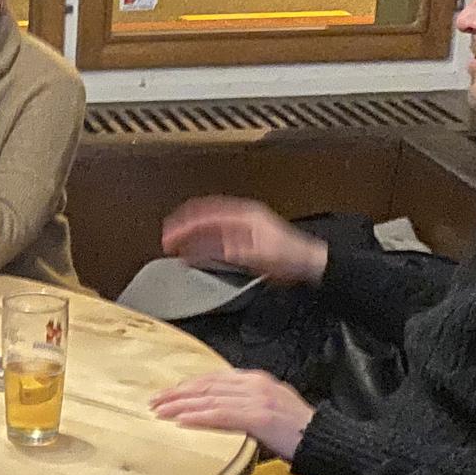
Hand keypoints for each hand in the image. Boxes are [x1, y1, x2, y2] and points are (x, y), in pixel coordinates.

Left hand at [149, 368, 315, 460]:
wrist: (323, 439)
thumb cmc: (297, 431)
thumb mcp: (269, 410)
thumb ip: (245, 406)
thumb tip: (220, 413)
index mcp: (256, 379)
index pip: (214, 378)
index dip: (189, 385)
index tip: (169, 393)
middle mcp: (254, 384)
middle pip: (207, 385)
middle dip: (178, 393)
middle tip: (155, 401)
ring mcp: (257, 398)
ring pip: (209, 398)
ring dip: (181, 405)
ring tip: (160, 411)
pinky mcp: (259, 416)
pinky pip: (221, 415)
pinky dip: (198, 417)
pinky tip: (181, 420)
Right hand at [159, 196, 327, 285]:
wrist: (308, 260)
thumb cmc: (289, 255)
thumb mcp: (259, 255)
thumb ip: (233, 250)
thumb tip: (209, 248)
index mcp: (243, 215)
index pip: (206, 213)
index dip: (185, 224)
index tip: (170, 235)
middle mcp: (241, 216)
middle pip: (204, 214)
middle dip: (183, 225)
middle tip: (166, 238)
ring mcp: (243, 224)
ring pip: (209, 222)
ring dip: (191, 232)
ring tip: (175, 243)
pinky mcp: (245, 235)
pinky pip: (217, 232)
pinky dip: (202, 239)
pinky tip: (196, 249)